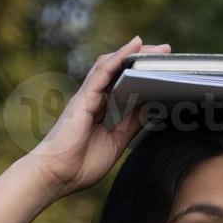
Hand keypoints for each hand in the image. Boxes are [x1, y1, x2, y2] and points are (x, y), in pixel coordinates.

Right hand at [25, 35, 170, 200]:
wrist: (56, 176)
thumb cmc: (80, 165)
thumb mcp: (116, 142)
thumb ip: (132, 124)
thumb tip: (152, 107)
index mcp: (101, 110)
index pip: (123, 85)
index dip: (141, 75)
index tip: (163, 68)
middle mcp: (94, 99)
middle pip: (119, 71)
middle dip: (141, 59)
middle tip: (165, 51)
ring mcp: (88, 96)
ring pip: (112, 65)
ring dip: (135, 53)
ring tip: (159, 47)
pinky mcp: (84, 97)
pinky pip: (103, 71)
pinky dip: (119, 57)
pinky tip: (134, 46)